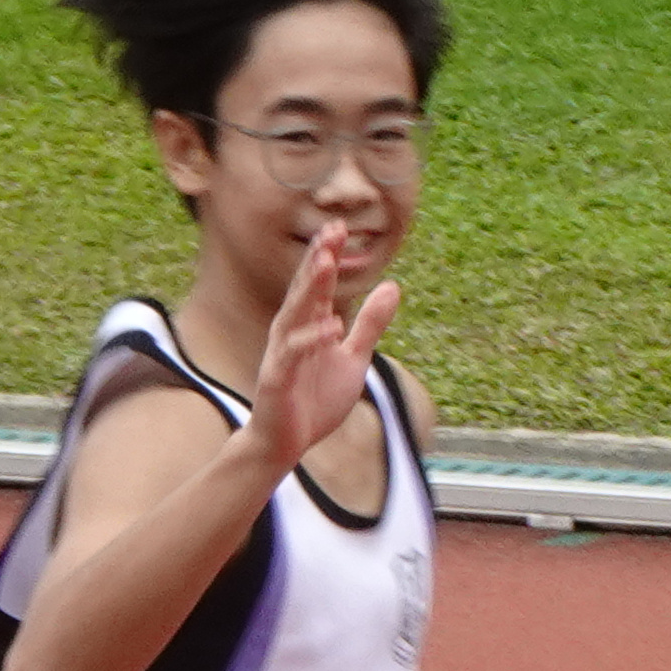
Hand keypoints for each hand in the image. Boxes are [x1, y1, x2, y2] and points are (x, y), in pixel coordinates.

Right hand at [248, 219, 399, 474]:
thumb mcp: (353, 357)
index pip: (318, 284)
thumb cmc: (315, 399)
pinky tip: (332, 326)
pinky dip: (313, 339)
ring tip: (327, 263)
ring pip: (296, 313)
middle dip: (319, 259)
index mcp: (309, 325)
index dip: (328, 256)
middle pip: (306, 289)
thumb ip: (370, 324)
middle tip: (332, 229)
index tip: (341, 228)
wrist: (285, 442)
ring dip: (311, 288)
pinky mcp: (277, 378)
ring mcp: (283, 353)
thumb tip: (392, 286)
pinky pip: (294, 354)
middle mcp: (292, 332)